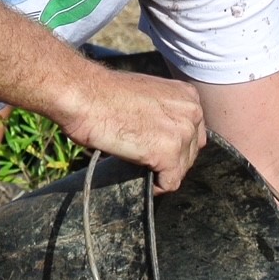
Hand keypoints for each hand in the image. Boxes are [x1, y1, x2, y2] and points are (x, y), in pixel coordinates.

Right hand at [56, 66, 207, 190]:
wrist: (85, 96)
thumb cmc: (103, 93)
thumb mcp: (146, 93)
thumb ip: (162, 111)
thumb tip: (160, 132)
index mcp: (188, 95)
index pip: (193, 131)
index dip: (174, 144)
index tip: (154, 148)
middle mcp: (192, 113)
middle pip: (191, 151)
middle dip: (171, 160)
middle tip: (146, 161)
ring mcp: (182, 134)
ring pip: (181, 168)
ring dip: (161, 172)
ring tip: (138, 167)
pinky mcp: (168, 155)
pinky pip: (169, 183)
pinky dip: (155, 187)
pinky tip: (140, 179)